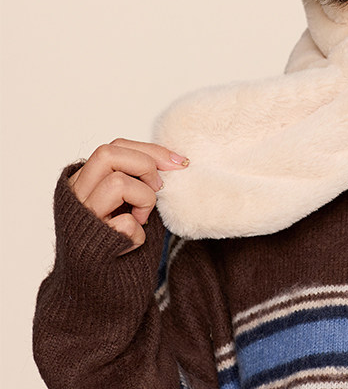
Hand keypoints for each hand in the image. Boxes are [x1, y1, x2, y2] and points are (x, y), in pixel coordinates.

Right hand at [69, 139, 189, 254]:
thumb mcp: (127, 202)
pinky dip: (139, 235)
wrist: (97, 292)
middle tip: (157, 188)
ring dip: (143, 199)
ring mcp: (80, 219)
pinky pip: (125, 223)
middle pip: (107, 153)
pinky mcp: (88, 244)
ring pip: (117, 182)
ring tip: (142, 219)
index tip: (179, 162)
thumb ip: (136, 178)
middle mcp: (75, 196)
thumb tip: (174, 160)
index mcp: (84, 182)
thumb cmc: (119, 242)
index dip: (151, 150)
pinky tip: (132, 244)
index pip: (115, 147)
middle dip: (144, 165)